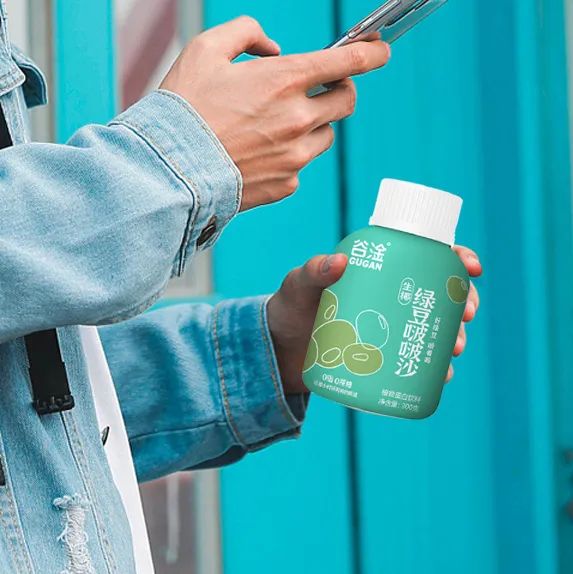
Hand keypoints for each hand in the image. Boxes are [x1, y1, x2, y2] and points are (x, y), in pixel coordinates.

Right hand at [160, 16, 390, 210]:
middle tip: (323, 87)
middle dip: (341, 89)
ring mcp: (295, 156)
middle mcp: (298, 119)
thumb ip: (247, 33)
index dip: (371, 53)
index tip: (380, 50)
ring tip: (276, 126)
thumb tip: (273, 48)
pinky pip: (301, 165)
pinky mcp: (287, 185)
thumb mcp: (205, 49)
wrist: (168, 170)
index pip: (347, 62)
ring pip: (326, 136)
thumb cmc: (183, 109)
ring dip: (313, 125)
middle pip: (347, 102)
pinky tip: (259, 154)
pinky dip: (290, 155)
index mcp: (284, 80)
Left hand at [267, 246, 481, 394]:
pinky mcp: (386, 356)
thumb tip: (341, 262)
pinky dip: (434, 368)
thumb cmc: (290, 308)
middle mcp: (391, 297)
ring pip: (435, 327)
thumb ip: (313, 271)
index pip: (424, 256)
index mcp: (379, 270)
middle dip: (463, 302)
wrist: (279, 351)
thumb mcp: (299, 284)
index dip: (455, 258)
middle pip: (441, 293)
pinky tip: (442, 375)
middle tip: (465, 315)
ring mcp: (391, 327)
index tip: (470, 268)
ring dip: (454, 335)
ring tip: (453, 349)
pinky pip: (419, 359)